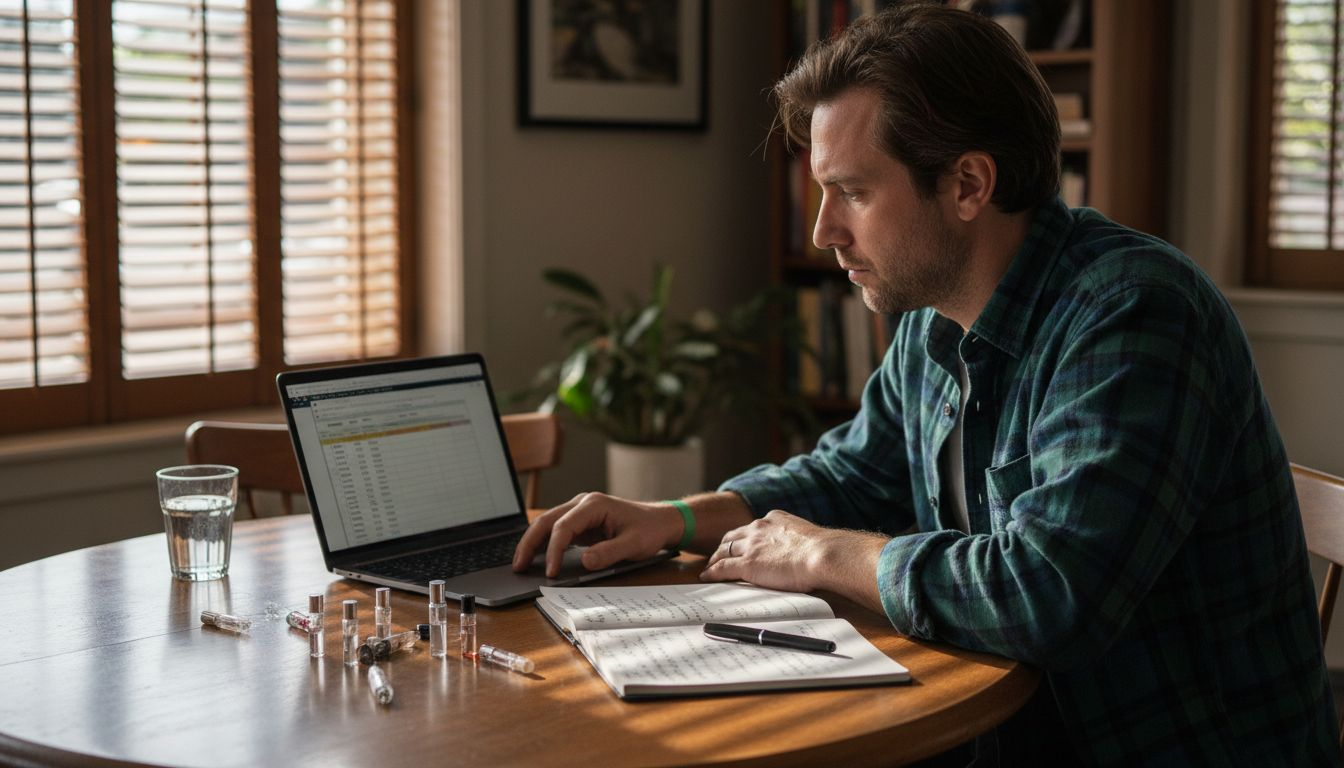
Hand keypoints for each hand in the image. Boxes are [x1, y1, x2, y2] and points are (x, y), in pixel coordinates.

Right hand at [513, 492, 680, 577]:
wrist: (661, 522)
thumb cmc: (649, 530)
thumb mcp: (633, 544)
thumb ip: (608, 553)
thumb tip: (583, 561)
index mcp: (593, 505)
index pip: (564, 526)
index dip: (554, 550)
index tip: (550, 572)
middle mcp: (582, 503)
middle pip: (547, 520)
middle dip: (530, 543)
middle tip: (518, 565)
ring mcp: (580, 511)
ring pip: (547, 523)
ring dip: (533, 542)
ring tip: (520, 563)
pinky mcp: (581, 522)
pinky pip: (557, 530)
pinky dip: (544, 543)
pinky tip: (536, 557)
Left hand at [701, 510, 887, 607]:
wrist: (823, 554)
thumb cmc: (824, 550)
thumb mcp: (808, 537)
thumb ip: (799, 541)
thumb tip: (805, 552)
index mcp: (774, 518)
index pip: (752, 527)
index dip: (744, 536)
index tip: (741, 542)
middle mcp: (759, 528)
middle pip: (733, 536)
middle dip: (725, 544)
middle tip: (719, 553)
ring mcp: (751, 546)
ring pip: (724, 550)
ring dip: (715, 558)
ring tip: (710, 566)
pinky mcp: (748, 564)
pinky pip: (723, 567)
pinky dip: (712, 572)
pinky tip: (707, 576)